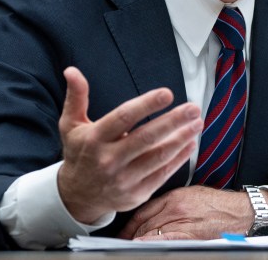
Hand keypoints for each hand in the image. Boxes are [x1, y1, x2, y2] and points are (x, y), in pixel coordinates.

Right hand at [57, 66, 202, 224]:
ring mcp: (123, 179)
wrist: (77, 196)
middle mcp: (108, 160)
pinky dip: (179, 158)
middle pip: (146, 138)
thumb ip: (76, 97)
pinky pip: (162, 174)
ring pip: (158, 157)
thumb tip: (72, 70)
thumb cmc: (79, 152)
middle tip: (193, 108)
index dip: (147, 105)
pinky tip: (190, 143)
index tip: (167, 93)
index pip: (123, 118)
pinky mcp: (136, 194)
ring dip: (181, 139)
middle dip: (173, 121)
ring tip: (197, 123)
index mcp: (94, 139)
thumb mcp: (71, 124)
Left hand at [119, 186, 267, 239]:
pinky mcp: (191, 237)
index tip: (120, 231)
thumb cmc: (216, 204)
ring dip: (137, 241)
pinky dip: (150, 244)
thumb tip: (147, 213)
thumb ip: (167, 201)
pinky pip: (165, 242)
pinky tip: (141, 247)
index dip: (128, 222)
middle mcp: (176, 209)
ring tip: (128, 246)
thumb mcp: (189, 194)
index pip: (143, 209)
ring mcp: (183, 224)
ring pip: (151, 233)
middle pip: (144, 223)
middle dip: (130, 234)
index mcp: (174, 196)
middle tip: (120, 242)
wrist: (240, 213)